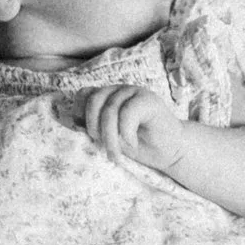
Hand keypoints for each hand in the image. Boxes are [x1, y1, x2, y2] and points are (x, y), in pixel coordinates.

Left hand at [70, 83, 187, 172]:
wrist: (169, 151)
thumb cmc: (139, 145)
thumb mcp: (109, 136)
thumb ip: (93, 127)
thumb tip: (75, 125)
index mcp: (108, 96)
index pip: (84, 95)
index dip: (80, 114)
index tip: (88, 135)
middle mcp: (119, 91)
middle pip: (94, 101)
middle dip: (94, 128)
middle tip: (104, 148)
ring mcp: (134, 92)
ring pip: (110, 109)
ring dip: (110, 136)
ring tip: (116, 153)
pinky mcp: (149, 100)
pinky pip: (128, 112)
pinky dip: (126, 131)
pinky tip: (132, 143)